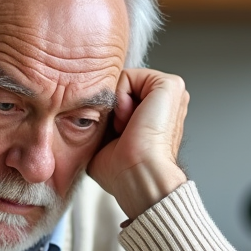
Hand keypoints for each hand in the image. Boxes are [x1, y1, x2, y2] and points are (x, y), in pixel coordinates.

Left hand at [87, 68, 188, 218]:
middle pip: (121, 86)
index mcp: (155, 115)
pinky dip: (121, 95)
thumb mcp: (104, 139)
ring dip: (116, 103)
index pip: (121, 96)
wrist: (137, 175)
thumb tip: (80, 111)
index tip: (112, 134)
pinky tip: (128, 118)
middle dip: (111, 106)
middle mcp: (164, 102)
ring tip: (124, 127)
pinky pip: (130, 75)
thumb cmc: (122, 169)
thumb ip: (101, 121)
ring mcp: (170, 93)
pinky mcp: (170, 84)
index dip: (107, 111)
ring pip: (124, 80)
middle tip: (118, 131)